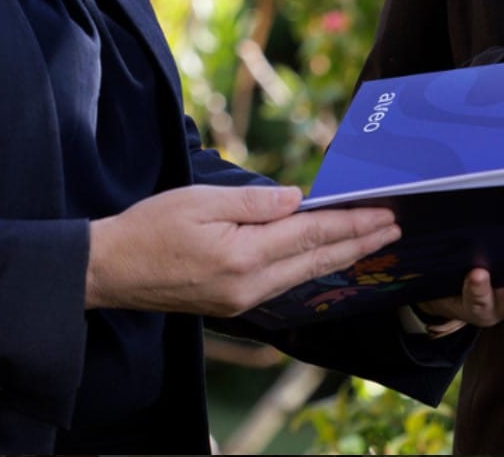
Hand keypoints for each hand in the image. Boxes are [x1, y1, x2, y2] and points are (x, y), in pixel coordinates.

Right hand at [86, 184, 399, 316]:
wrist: (109, 271)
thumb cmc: (149, 228)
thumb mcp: (201, 201)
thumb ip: (255, 202)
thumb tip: (299, 199)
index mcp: (243, 257)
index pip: (311, 236)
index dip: (351, 224)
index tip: (384, 213)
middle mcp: (249, 286)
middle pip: (317, 260)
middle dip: (359, 243)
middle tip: (394, 227)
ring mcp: (242, 300)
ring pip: (304, 275)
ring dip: (340, 255)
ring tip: (370, 240)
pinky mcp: (233, 303)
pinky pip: (284, 283)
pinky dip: (310, 266)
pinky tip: (324, 255)